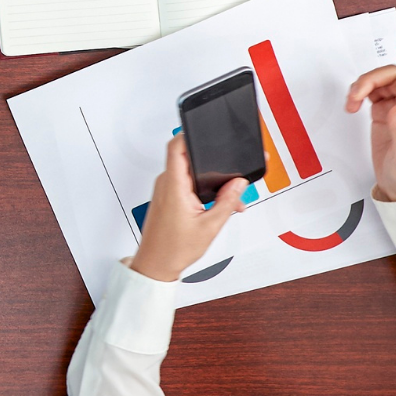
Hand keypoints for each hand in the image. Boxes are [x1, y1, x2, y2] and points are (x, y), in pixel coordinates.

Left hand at [127, 136, 246, 282]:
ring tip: (229, 195)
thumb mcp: (210, 226)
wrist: (156, 266)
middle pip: (189, 158)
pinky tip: (218, 204)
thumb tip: (239, 183)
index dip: (189, 133)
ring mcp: (166, 190)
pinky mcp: (168, 198)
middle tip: (231, 168)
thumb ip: (227, 202)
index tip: (205, 129)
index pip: (176, 146)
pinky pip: (187, 185)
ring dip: (210, 180)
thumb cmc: (173, 249)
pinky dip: (203, 190)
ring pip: (191, 173)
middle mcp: (166, 184)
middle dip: (212, 161)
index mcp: (174, 186)